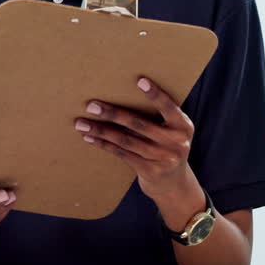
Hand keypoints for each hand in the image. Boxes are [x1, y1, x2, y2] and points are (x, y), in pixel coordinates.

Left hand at [75, 76, 196, 200]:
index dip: (155, 95)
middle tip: (91, 105)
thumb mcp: (172, 131)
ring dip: (101, 131)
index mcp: (183, 126)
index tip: (140, 80)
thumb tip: (120, 94)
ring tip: (81, 123)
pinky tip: (89, 138)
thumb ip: (158, 117)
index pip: (169, 107)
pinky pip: (122, 153)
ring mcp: (163, 158)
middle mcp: (176, 142)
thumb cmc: (166, 146)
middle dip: (112, 114)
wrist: (173, 184)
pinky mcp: (150, 171)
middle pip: (139, 124)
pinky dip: (104, 144)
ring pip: (126, 140)